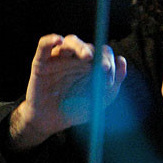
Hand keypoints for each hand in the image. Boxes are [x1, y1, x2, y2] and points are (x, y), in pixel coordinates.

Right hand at [9, 34, 126, 149]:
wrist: (50, 122)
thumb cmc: (76, 110)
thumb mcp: (100, 99)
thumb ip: (114, 81)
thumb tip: (122, 60)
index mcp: (91, 64)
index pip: (102, 52)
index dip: (108, 59)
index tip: (109, 75)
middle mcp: (76, 58)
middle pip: (89, 45)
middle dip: (98, 54)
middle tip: (103, 67)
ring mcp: (59, 58)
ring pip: (70, 41)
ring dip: (80, 46)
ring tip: (87, 56)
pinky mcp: (41, 62)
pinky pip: (43, 45)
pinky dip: (50, 39)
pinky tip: (58, 40)